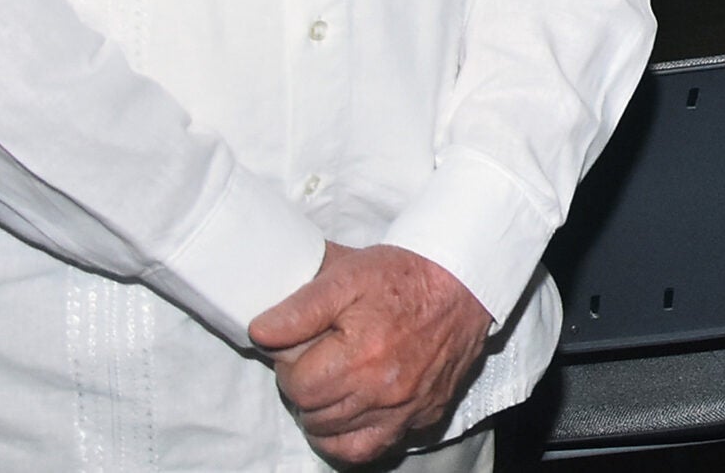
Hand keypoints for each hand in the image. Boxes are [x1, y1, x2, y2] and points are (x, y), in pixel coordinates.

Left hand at [249, 242, 493, 464]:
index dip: (291, 362)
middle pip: (312, 411)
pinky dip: (348, 439)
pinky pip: (368, 449)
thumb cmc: (403, 276)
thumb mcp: (348, 275)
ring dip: (323, 410)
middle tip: (318, 356)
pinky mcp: (422, 417)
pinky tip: (347, 412)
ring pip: (334, 435)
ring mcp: (405, 410)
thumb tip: (260, 334)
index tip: (303, 343)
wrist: (463, 282)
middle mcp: (384, 390)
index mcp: (362, 354)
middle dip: (305, 385)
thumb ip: (300, 307)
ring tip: (333, 378)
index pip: (296, 384)